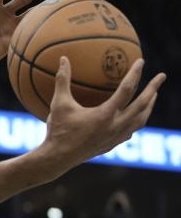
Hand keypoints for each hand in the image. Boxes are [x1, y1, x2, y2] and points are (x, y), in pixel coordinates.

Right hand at [37, 57, 165, 175]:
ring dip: (149, 106)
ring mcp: (115, 137)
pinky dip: (136, 121)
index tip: (141, 61)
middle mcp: (115, 126)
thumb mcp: (58, 104)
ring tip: (153, 96)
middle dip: (153, 89)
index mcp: (105, 114)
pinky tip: (134, 118)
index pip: (126, 90)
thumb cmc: (57, 130)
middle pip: (142, 105)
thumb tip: (63, 59)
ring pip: (140, 120)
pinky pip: (130, 131)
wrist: (57, 159)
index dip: (135, 74)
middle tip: (161, 76)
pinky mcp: (111, 145)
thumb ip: (62, 80)